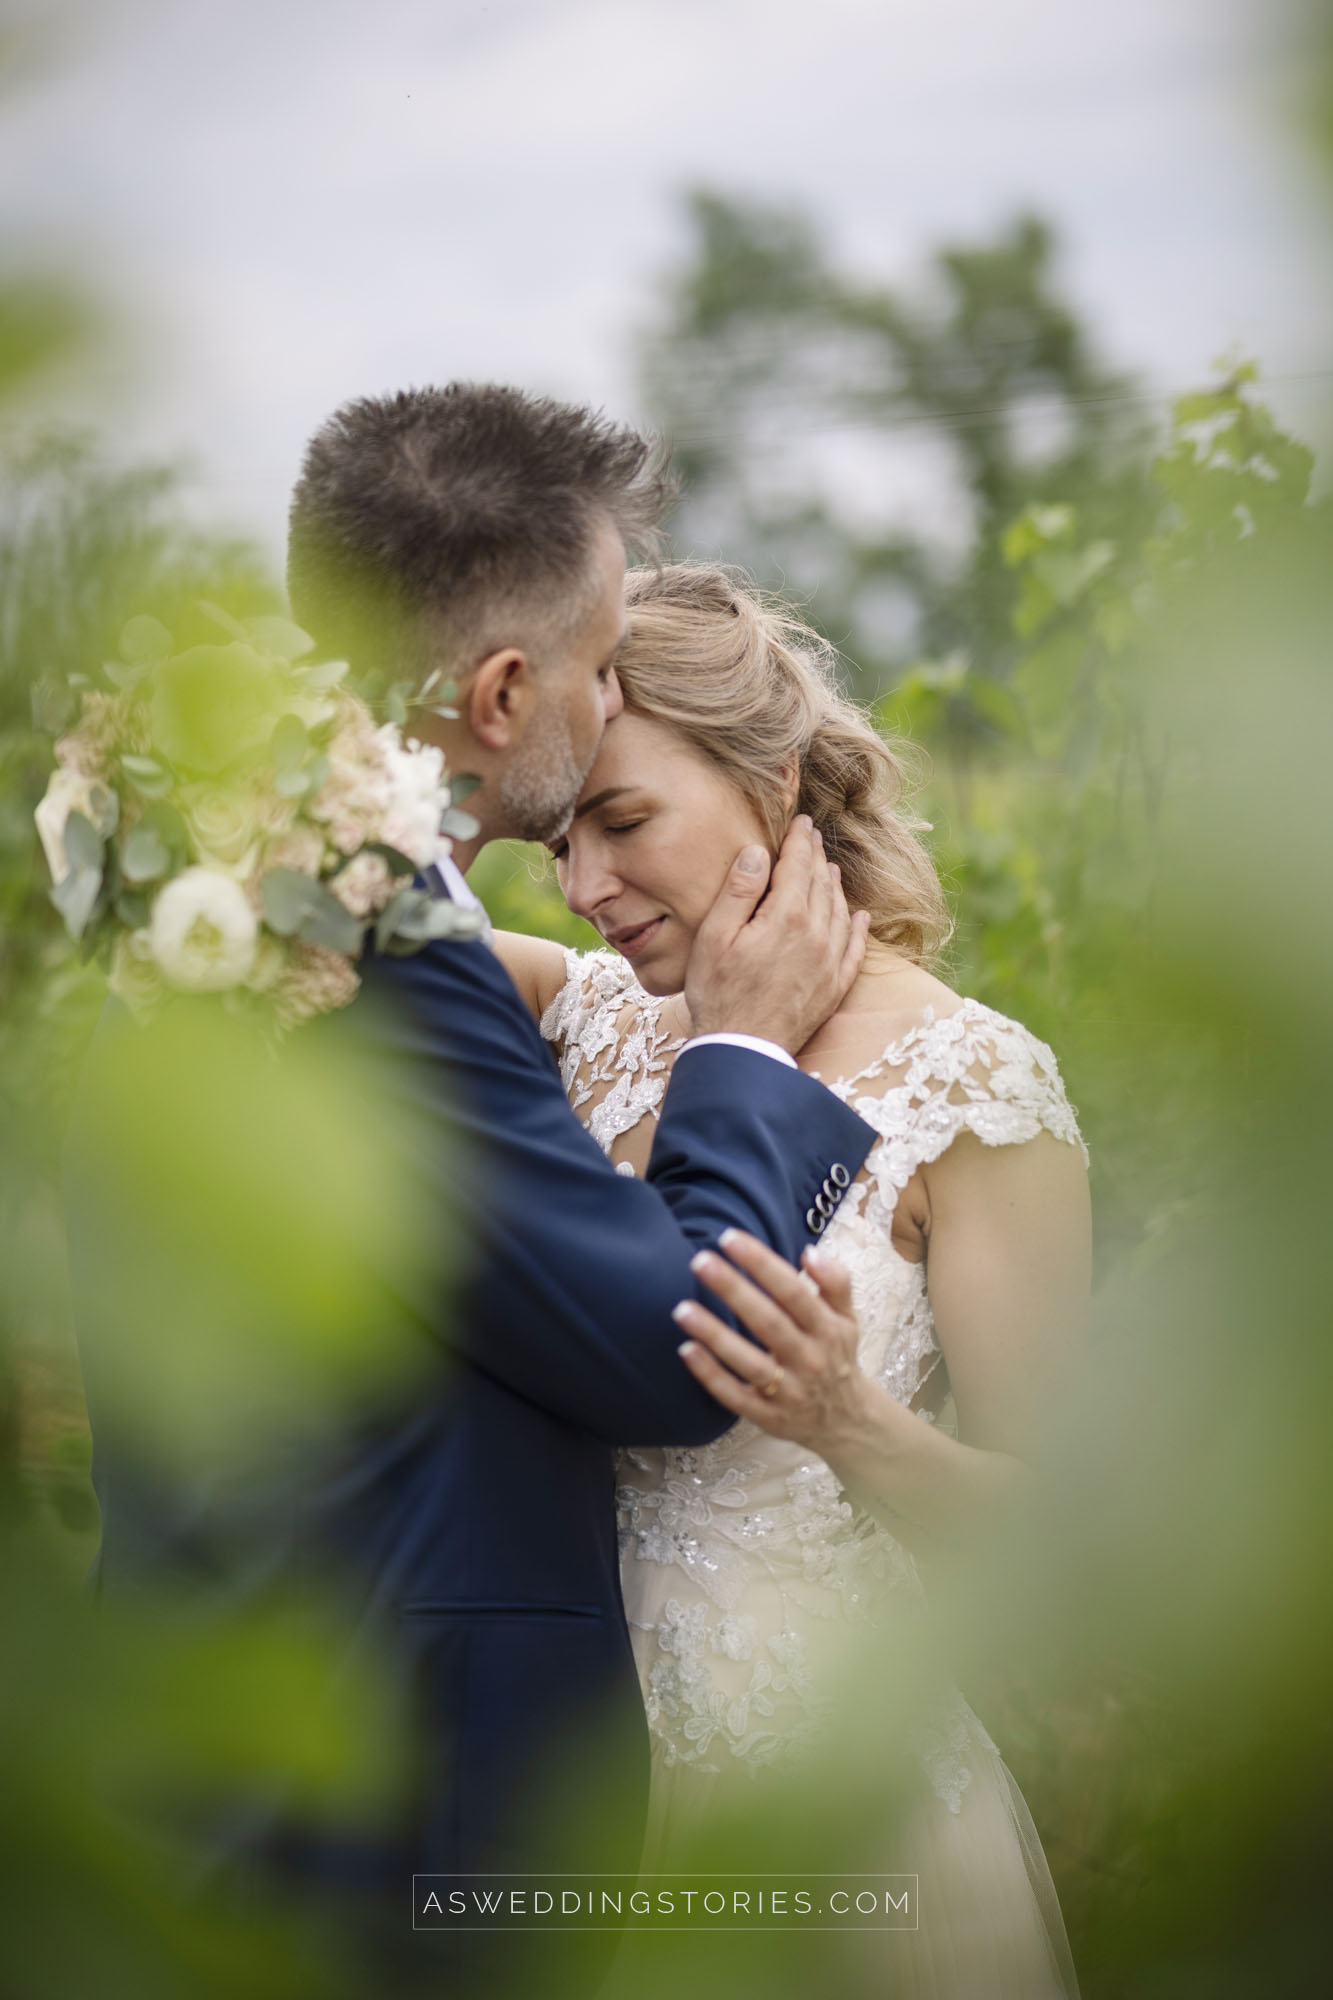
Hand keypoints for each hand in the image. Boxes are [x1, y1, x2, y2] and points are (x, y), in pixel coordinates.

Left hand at [673, 1230, 872, 1449]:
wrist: (846, 1421)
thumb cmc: (837, 1356)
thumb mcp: (847, 1318)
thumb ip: (835, 1282)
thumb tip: (809, 1251)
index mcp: (828, 1330)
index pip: (794, 1291)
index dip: (762, 1264)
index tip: (729, 1238)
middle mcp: (809, 1360)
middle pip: (769, 1322)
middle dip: (734, 1290)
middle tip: (700, 1261)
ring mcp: (788, 1391)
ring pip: (749, 1362)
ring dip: (715, 1335)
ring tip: (681, 1309)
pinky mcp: (767, 1416)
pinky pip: (734, 1396)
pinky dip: (711, 1375)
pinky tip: (686, 1350)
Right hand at [683, 817, 869, 1053]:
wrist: (743, 1050)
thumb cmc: (719, 994)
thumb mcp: (715, 937)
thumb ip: (739, 890)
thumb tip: (759, 852)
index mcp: (786, 917)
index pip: (797, 866)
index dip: (799, 840)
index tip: (801, 822)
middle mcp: (816, 935)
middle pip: (821, 884)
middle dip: (816, 856)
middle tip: (812, 837)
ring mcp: (829, 962)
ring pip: (840, 911)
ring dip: (835, 886)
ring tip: (829, 869)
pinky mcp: (834, 988)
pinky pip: (855, 949)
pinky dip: (859, 928)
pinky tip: (861, 917)